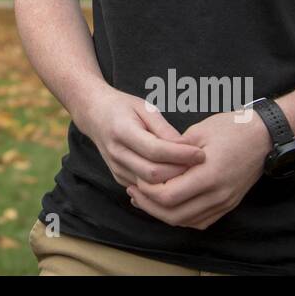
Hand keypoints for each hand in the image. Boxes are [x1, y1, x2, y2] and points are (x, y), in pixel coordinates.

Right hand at [75, 85, 205, 186]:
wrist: (94, 114)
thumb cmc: (123, 107)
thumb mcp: (145, 108)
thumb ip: (164, 129)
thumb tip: (186, 148)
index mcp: (121, 131)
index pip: (155, 150)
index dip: (180, 155)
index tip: (201, 153)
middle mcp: (116, 153)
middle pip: (153, 174)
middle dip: (179, 172)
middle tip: (199, 166)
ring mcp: (115, 168)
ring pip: (149, 186)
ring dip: (173, 182)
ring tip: (192, 173)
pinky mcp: (119, 177)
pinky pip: (144, 188)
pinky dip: (162, 186)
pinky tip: (177, 178)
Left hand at [126, 108, 272, 229]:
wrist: (263, 137)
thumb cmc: (230, 129)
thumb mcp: (198, 132)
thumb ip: (174, 151)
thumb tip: (152, 162)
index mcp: (209, 174)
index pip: (169, 195)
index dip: (148, 191)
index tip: (137, 179)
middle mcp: (218, 194)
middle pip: (175, 215)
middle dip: (150, 206)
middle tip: (134, 192)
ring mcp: (225, 203)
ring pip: (186, 221)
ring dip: (163, 214)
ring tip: (145, 198)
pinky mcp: (228, 205)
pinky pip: (199, 221)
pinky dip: (180, 217)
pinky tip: (167, 205)